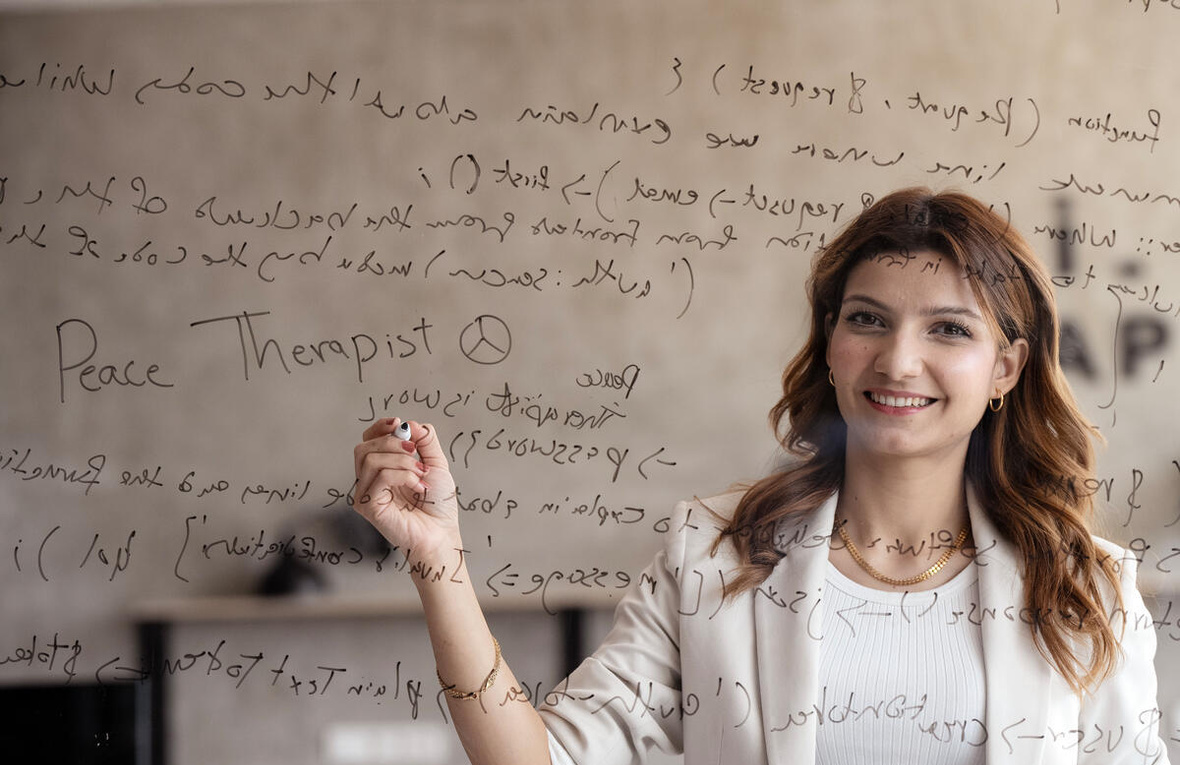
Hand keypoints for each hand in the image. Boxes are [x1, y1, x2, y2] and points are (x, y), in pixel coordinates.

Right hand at [353, 418, 461, 566]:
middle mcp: (369, 482)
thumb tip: (409, 424)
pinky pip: (380, 477)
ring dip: (402, 460)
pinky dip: (404, 475)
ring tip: (420, 473)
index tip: (398, 424)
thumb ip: (425, 441)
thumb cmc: (437, 505)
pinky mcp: (369, 506)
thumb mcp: (436, 463)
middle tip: (415, 452)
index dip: (380, 428)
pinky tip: (418, 486)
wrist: (441, 533)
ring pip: (370, 459)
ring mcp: (366, 495)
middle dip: (392, 442)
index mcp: (381, 470)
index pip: (367, 440)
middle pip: (364, 447)